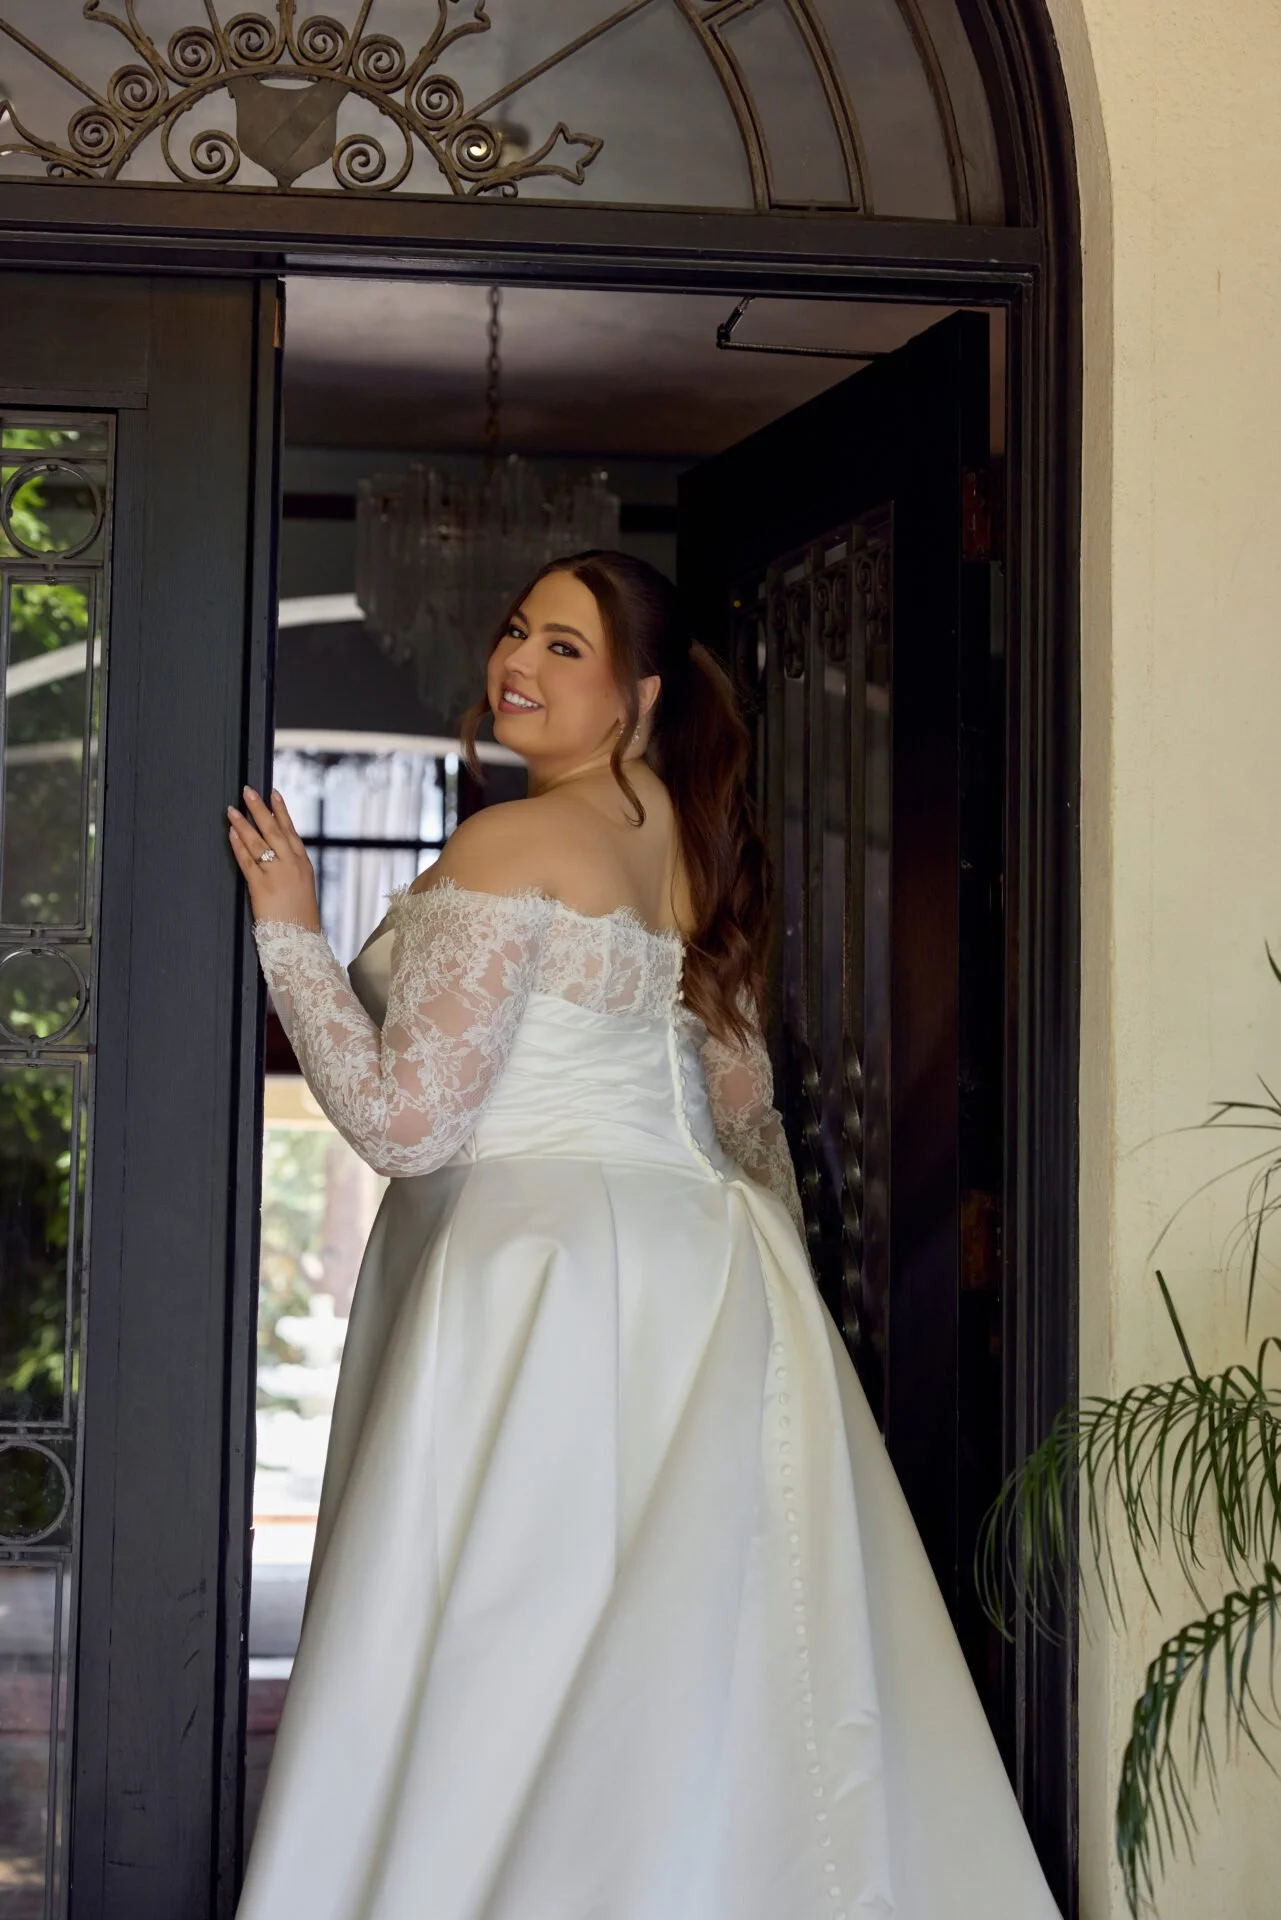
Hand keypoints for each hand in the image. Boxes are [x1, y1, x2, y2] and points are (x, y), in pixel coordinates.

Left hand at [227, 786, 320, 930]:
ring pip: (258, 842)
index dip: (281, 811)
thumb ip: (292, 869)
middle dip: (260, 808)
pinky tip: (231, 833)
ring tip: (232, 809)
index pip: (290, 831)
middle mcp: (291, 865)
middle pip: (273, 830)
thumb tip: (278, 854)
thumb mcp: (303, 888)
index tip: (273, 794)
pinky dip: (238, 845)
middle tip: (248, 791)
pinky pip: (247, 861)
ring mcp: (277, 874)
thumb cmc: (301, 918)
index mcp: (303, 864)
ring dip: (244, 823)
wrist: (301, 940)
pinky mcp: (262, 886)